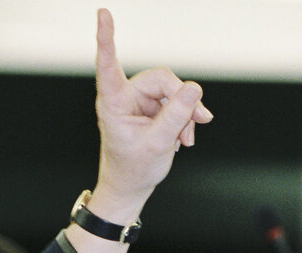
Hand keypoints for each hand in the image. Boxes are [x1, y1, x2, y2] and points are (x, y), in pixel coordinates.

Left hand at [90, 8, 212, 219]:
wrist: (131, 187)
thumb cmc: (133, 168)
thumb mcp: (158, 144)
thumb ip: (176, 116)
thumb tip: (194, 88)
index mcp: (113, 102)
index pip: (109, 65)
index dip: (106, 39)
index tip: (102, 13)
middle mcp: (124, 96)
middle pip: (163, 79)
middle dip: (183, 101)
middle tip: (199, 123)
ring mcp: (140, 101)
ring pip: (175, 92)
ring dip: (185, 116)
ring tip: (185, 140)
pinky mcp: (153, 107)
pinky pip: (178, 102)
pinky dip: (185, 120)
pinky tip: (183, 140)